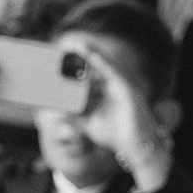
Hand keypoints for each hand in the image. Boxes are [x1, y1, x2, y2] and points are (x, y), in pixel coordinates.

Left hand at [76, 45, 172, 192]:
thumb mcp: (88, 124)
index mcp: (107, 92)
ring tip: (78, 44)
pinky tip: (92, 55)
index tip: (63, 57)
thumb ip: (74, 117)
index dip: (79, 65)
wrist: (135, 147)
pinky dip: (103, 63)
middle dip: (84, 56)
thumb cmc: (115, 135)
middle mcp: (115, 86)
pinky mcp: (128, 90)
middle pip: (97, 67)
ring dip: (92, 54)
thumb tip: (58, 113)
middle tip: (67, 46)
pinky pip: (114, 73)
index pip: (91, 74)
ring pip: (106, 66)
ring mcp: (122, 87)